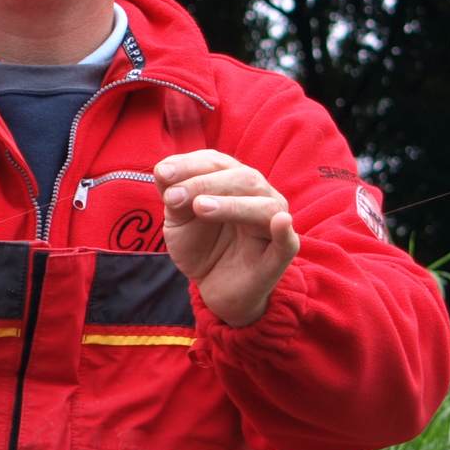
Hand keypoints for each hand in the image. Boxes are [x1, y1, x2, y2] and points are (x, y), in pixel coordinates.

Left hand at [156, 150, 299, 326]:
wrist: (214, 287)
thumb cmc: (201, 247)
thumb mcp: (178, 220)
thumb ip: (173, 195)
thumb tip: (163, 170)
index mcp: (235, 181)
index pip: (218, 162)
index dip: (190, 165)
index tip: (162, 174)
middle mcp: (259, 196)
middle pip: (242, 178)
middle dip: (205, 183)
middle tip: (173, 197)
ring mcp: (272, 224)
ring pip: (263, 206)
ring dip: (231, 204)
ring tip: (200, 207)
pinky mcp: (281, 254)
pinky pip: (287, 241)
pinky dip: (284, 230)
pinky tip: (279, 221)